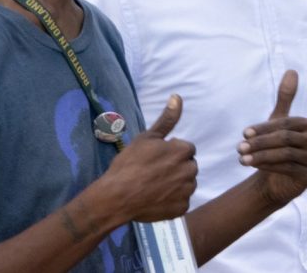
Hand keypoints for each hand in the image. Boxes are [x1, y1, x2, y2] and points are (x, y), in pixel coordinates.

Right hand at [102, 94, 197, 222]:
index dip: (170, 152)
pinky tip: (156, 198)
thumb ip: (167, 119)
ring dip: (176, 183)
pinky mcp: (182, 208)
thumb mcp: (147, 137)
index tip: (155, 158)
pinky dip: (172, 200)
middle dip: (176, 167)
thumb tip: (177, 97)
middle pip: (188, 166)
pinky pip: (181, 201)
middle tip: (154, 172)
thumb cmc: (129, 164)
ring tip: (155, 186)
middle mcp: (190, 170)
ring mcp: (186, 191)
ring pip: (186, 183)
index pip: (186, 148)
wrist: (116, 197)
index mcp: (183, 151)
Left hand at [237, 70, 306, 206]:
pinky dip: (269, 167)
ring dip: (261, 156)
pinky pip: (289, 169)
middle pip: (287, 138)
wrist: (274, 179)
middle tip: (239, 147)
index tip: (244, 132)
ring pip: (286, 154)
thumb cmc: (275, 147)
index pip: (286, 123)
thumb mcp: (277, 121)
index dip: (265, 128)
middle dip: (261, 143)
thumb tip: (292, 71)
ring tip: (241, 159)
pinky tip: (254, 167)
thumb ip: (285, 98)